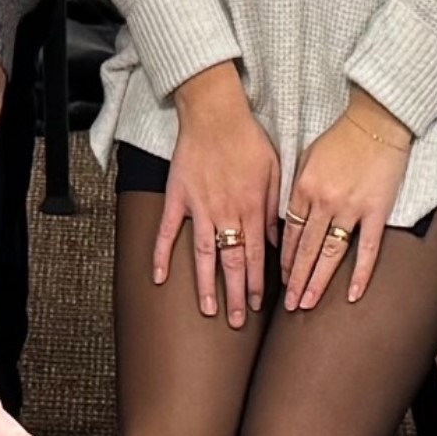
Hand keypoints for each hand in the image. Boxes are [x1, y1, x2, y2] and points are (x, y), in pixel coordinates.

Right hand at [150, 67, 281, 331]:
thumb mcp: (276, 172)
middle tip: (236, 321)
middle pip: (231, 263)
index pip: (255, 256)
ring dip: (206, 285)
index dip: (256, 284)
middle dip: (235, 295)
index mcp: (252, 209)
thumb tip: (277, 241)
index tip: (257, 306)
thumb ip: (275, 209)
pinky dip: (162, 255)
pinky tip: (159, 278)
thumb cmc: (248, 139)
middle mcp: (226, 214)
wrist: (216, 114)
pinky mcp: (178, 198)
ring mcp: (199, 208)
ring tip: (207, 311)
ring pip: (203, 255)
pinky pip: (168, 232)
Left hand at [280, 92, 418, 312]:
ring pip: (329, 254)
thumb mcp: (306, 159)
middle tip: (289, 305)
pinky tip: (353, 294)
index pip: (289, 234)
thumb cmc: (340, 139)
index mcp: (303, 189)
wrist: (375, 123)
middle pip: (305, 250)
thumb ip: (296, 190)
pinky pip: (367, 249)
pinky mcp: (376, 211)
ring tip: (308, 304)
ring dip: (317, 282)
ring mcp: (350, 209)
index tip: (280, 280)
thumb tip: (287, 220)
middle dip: (295, 280)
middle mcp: (323, 202)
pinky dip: (360, 273)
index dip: (284, 260)